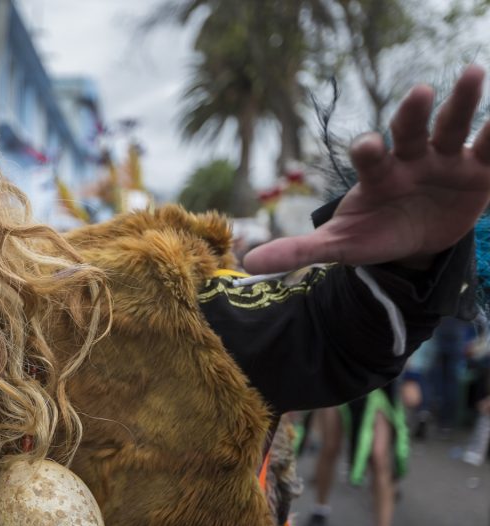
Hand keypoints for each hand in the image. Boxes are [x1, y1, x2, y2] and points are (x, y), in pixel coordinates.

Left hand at [244, 65, 489, 272]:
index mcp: (378, 174)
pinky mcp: (478, 172)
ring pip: (453, 126)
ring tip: (473, 73)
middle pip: (410, 130)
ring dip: (463, 103)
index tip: (367, 147)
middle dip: (413, 112)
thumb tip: (249, 263)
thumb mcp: (340, 245)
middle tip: (419, 91)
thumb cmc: (372, 234)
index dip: (367, 150)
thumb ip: (299, 250)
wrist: (413, 243)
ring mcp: (445, 161)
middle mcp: (410, 158)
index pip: (369, 156)